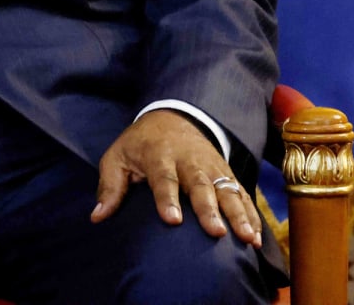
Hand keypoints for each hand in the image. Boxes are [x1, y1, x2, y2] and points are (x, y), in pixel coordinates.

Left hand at [90, 109, 260, 245]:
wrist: (173, 116)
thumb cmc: (140, 144)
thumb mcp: (117, 156)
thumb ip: (110, 185)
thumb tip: (98, 215)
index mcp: (159, 155)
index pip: (164, 178)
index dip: (167, 199)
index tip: (172, 220)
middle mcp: (189, 160)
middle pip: (200, 185)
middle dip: (209, 209)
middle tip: (216, 232)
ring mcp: (211, 166)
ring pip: (227, 189)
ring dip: (238, 213)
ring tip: (246, 238)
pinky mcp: (225, 173)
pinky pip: (241, 193)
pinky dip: (250, 213)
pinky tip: (255, 236)